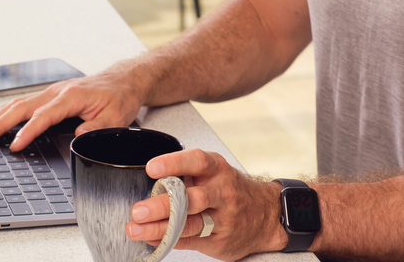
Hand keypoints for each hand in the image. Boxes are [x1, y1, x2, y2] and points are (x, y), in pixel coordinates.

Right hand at [0, 69, 145, 150]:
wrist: (124, 80)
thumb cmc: (120, 97)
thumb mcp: (116, 117)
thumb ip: (96, 128)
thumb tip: (78, 138)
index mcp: (71, 97)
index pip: (43, 116)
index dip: (27, 132)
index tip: (14, 145)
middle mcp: (58, 92)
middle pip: (22, 107)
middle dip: (0, 122)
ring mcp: (53, 92)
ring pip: (19, 102)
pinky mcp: (52, 95)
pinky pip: (25, 101)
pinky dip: (7, 109)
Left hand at [126, 149, 286, 260]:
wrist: (266, 215)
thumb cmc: (230, 190)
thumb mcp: (215, 173)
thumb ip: (186, 176)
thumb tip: (151, 183)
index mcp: (217, 169)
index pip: (196, 161)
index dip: (173, 164)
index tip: (152, 169)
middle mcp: (222, 192)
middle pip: (191, 199)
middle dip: (162, 206)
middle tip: (138, 211)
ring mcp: (222, 218)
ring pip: (189, 224)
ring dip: (159, 228)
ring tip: (137, 229)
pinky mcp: (219, 240)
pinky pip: (190, 241)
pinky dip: (167, 240)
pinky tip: (151, 239)